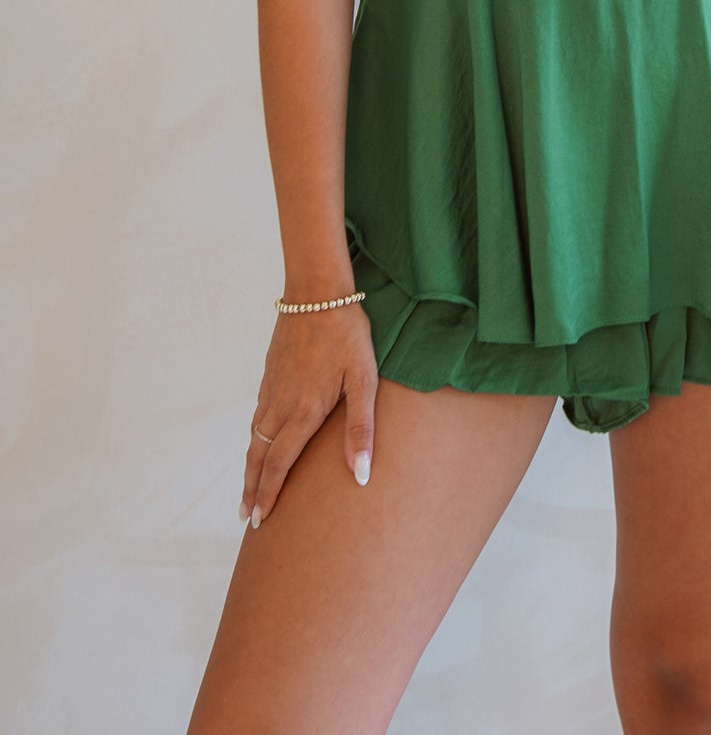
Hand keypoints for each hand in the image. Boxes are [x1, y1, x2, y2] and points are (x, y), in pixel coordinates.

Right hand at [240, 301, 377, 526]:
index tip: (258, 520)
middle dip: (251, 489)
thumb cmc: (347, 335)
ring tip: (248, 489)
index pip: (279, 465)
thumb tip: (360, 475)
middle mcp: (281, 404)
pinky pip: (257, 414)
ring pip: (255, 436)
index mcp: (303, 412)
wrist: (317, 291)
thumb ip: (361, 429)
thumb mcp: (364, 380)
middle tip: (245, 518)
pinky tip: (260, 442)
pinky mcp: (270, 372)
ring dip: (250, 465)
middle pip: (259, 456)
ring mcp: (272, 387)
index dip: (267, 495)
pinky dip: (254, 438)